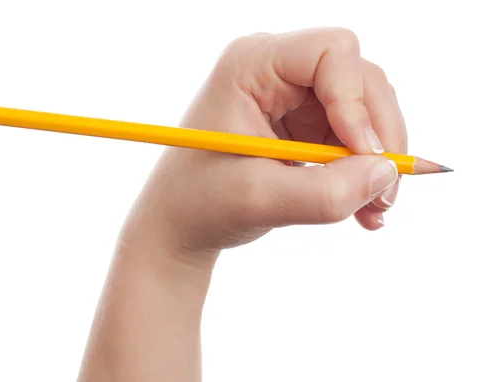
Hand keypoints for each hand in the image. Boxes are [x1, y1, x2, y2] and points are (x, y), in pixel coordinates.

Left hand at [121, 28, 406, 256]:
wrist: (180, 223)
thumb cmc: (198, 202)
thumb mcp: (258, 200)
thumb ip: (324, 192)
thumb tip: (386, 173)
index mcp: (251, 65)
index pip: (331, 52)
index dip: (356, 101)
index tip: (365, 155)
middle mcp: (275, 70)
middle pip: (358, 80)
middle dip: (378, 137)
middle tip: (385, 193)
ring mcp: (292, 95)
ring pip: (365, 111)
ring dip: (377, 161)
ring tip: (373, 210)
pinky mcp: (303, 122)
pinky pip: (354, 136)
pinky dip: (365, 172)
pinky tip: (364, 211)